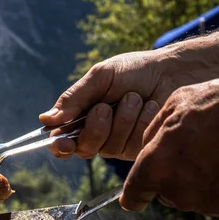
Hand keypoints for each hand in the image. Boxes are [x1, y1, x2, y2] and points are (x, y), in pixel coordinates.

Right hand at [39, 50, 176, 160]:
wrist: (173, 71)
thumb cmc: (134, 70)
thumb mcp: (99, 78)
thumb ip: (73, 99)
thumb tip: (46, 119)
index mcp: (82, 118)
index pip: (63, 142)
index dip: (60, 146)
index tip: (64, 143)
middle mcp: (99, 135)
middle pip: (84, 148)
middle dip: (95, 127)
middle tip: (105, 106)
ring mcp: (121, 144)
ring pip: (111, 147)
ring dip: (123, 118)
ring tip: (135, 98)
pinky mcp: (143, 148)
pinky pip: (134, 144)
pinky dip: (141, 121)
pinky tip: (151, 107)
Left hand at [120, 69, 218, 218]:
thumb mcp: (177, 103)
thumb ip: (153, 131)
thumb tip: (145, 147)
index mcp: (158, 166)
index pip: (134, 194)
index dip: (133, 195)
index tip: (133, 199)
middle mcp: (178, 191)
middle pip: (165, 191)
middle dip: (172, 175)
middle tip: (194, 149)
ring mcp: (206, 204)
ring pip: (191, 196)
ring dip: (197, 180)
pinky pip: (216, 201)